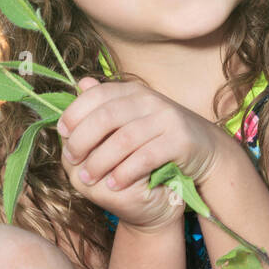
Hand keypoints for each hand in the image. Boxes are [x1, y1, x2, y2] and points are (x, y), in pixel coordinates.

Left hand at [58, 75, 223, 230]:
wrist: (205, 149)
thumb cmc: (160, 135)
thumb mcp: (133, 116)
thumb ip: (106, 105)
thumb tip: (79, 85)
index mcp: (133, 91)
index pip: (96, 95)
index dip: (75, 113)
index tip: (63, 133)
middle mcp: (149, 100)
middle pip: (106, 116)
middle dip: (83, 140)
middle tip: (71, 160)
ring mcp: (166, 118)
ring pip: (124, 139)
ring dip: (101, 161)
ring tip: (88, 178)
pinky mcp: (180, 140)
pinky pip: (146, 156)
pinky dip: (126, 172)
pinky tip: (114, 184)